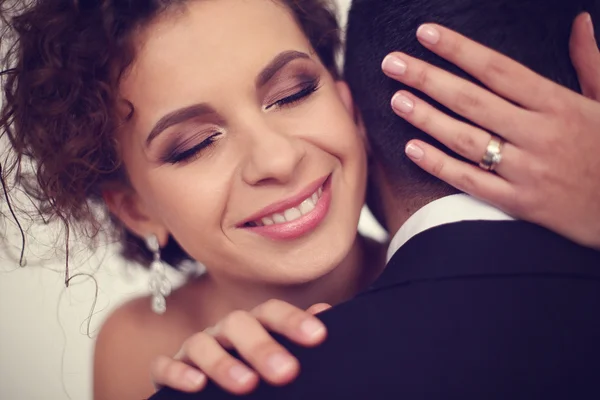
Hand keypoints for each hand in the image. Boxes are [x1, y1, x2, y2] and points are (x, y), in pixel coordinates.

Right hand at [150, 300, 329, 394]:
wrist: (215, 393)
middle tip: (287, 372)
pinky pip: (164, 366)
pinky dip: (177, 372)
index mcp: (253, 326)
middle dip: (262, 347)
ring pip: (200, 343)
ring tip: (247, 384)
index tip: (318, 336)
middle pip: (238, 324)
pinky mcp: (167, 371)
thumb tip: (324, 313)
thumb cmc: (253, 372)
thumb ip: (297, 339)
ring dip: (223, 363)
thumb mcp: (279, 358)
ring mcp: (194, 350)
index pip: (271, 312)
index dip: (292, 321)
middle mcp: (223, 332)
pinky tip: (196, 385)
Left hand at [381, 14, 599, 248]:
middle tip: (392, 63)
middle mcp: (539, 134)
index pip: (497, 69)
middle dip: (427, 78)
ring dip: (427, 118)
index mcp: (559, 104)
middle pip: (471, 100)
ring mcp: (527, 170)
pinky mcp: (520, 202)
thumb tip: (579, 21)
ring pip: (466, 139)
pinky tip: (412, 149)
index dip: (458, 49)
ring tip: (396, 100)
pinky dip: (440, 166)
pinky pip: (472, 182)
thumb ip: (589, 61)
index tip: (424, 33)